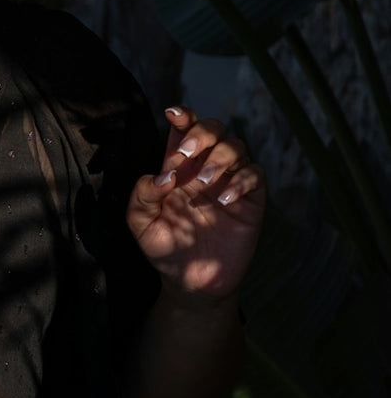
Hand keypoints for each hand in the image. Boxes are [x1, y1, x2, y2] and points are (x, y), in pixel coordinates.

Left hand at [126, 105, 265, 304]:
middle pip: (214, 129)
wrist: (191, 282)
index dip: (182, 116)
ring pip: (237, 146)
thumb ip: (142, 195)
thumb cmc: (165, 248)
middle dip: (202, 133)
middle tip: (186, 155)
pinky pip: (256, 175)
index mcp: (179, 167)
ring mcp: (230, 182)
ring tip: (204, 184)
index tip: (173, 115)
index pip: (184, 129)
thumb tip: (163, 175)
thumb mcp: (140, 224)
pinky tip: (225, 200)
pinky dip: (242, 181)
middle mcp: (206, 169)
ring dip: (220, 158)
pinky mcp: (251, 201)